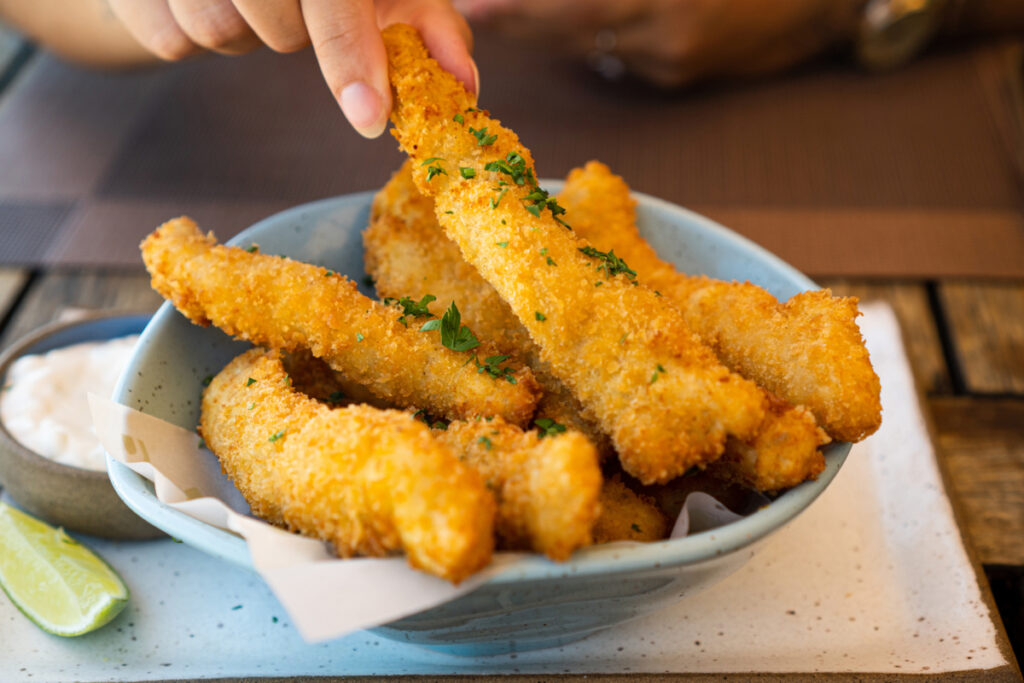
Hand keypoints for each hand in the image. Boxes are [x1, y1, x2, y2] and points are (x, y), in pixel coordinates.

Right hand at [107, 0, 476, 137]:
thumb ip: (428, 25)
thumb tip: (464, 87)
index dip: (352, 56)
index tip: (369, 118)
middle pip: (275, 24)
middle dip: (289, 36)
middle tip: (286, 8)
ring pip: (215, 30)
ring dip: (240, 36)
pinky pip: (167, 38)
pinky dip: (188, 37)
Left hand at [455, 0, 859, 87]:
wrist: (821, 2)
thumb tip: (563, 1)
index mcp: (664, 1)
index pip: (573, 7)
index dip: (521, 9)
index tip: (476, 3)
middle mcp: (663, 32)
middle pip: (569, 29)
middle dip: (519, 19)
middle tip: (473, 8)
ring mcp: (670, 58)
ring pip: (589, 44)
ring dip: (544, 28)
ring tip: (502, 13)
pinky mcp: (677, 73)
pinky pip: (618, 53)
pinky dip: (586, 37)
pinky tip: (562, 24)